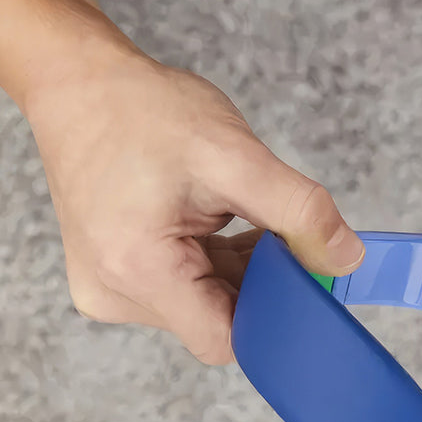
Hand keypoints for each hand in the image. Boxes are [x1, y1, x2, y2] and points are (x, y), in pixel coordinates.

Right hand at [26, 53, 363, 363]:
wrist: (75, 82)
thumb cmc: (142, 110)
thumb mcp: (235, 154)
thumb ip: (299, 211)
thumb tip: (346, 259)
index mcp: (136, 270)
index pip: (226, 338)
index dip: (274, 315)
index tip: (300, 276)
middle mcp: (116, 295)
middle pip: (219, 323)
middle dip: (260, 285)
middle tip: (270, 229)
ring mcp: (112, 292)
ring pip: (207, 309)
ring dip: (238, 273)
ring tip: (230, 216)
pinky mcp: (117, 282)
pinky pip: (188, 294)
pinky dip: (215, 266)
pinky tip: (216, 226)